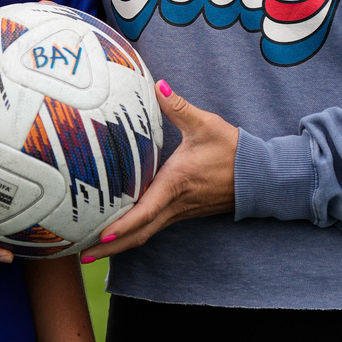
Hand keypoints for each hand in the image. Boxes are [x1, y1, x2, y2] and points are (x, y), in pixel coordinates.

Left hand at [81, 80, 237, 261]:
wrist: (259, 175)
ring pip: (146, 233)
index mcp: (175, 184)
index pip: (145, 212)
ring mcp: (180, 210)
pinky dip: (134, 233)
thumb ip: (178, 106)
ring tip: (92, 249)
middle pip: (139, 233)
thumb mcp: (205, 124)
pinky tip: (119, 231)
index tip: (102, 237)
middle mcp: (175, 203)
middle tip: (82, 256)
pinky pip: (154, 226)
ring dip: (121, 244)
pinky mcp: (183, 210)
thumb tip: (158, 85)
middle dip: (110, 247)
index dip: (123, 227)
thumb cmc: (231, 150)